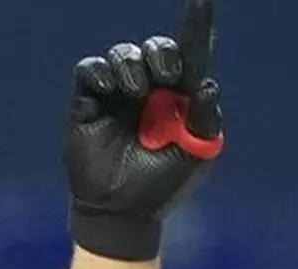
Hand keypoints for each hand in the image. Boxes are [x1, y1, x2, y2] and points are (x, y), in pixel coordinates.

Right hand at [64, 0, 223, 260]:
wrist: (123, 212)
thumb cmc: (163, 185)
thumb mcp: (195, 154)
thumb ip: (204, 118)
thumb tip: (206, 81)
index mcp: (184, 100)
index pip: (193, 57)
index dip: (198, 27)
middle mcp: (154, 91)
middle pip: (160, 48)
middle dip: (164, 52)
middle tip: (166, 76)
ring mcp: (120, 94)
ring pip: (126, 54)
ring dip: (134, 65)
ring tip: (137, 92)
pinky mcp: (90, 100)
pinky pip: (93, 69)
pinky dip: (103, 73)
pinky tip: (113, 90)